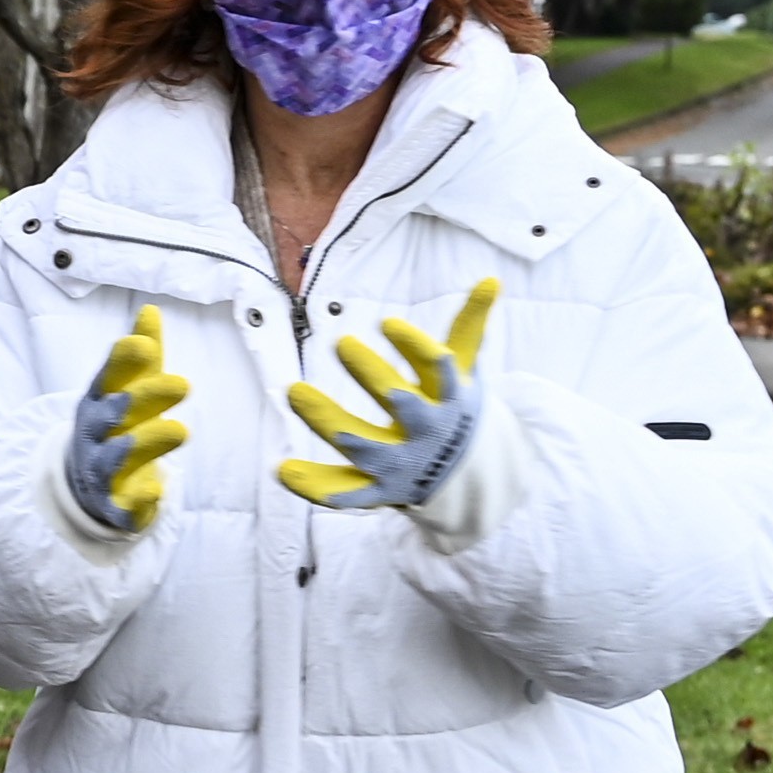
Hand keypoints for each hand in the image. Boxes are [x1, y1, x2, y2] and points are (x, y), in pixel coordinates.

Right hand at [57, 308, 185, 537]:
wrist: (89, 485)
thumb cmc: (117, 426)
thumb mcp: (127, 389)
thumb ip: (141, 354)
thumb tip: (151, 310)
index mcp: (99, 400)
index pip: (108, 377)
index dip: (123, 361)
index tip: (146, 346)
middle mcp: (94, 433)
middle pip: (114, 414)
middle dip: (145, 398)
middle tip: (183, 384)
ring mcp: (99, 470)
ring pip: (116, 457)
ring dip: (146, 443)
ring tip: (181, 431)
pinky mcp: (112, 504)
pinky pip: (123, 503)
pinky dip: (138, 498)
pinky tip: (157, 490)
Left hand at [278, 276, 502, 517]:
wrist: (469, 478)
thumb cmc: (455, 409)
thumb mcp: (465, 370)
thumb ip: (469, 326)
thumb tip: (490, 278)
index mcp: (449, 398)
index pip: (437, 367)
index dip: (413, 345)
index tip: (386, 322)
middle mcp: (426, 431)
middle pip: (400, 403)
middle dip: (372, 374)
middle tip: (341, 343)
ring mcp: (402, 464)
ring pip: (364, 445)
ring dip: (329, 420)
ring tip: (294, 390)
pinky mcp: (381, 491)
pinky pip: (347, 493)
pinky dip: (316, 486)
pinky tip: (282, 469)